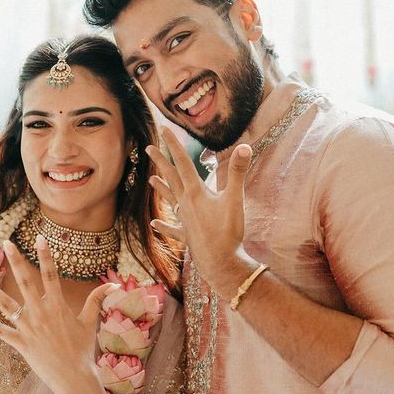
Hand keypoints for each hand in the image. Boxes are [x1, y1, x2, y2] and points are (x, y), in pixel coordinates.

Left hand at [0, 236, 117, 393]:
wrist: (74, 378)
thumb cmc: (84, 351)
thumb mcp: (91, 323)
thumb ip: (97, 301)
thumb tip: (112, 285)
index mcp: (58, 307)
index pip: (51, 275)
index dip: (45, 256)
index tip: (39, 238)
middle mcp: (41, 314)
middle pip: (26, 282)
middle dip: (15, 261)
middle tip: (5, 243)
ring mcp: (28, 328)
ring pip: (5, 305)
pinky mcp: (20, 343)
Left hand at [147, 127, 255, 299]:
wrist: (220, 263)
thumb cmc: (227, 232)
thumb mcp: (235, 200)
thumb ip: (237, 172)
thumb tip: (244, 146)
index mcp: (195, 192)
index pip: (183, 163)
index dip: (174, 145)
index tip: (164, 130)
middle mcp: (186, 204)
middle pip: (172, 178)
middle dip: (161, 162)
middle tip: (149, 148)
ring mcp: (185, 220)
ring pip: (171, 199)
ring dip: (161, 188)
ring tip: (151, 180)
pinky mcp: (187, 235)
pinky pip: (173, 228)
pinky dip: (164, 224)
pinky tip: (154, 222)